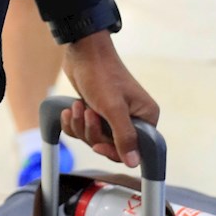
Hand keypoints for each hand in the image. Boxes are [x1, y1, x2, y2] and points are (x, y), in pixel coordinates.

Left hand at [60, 32, 159, 169]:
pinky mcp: (97, 113)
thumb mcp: (114, 108)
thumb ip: (124, 137)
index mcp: (145, 118)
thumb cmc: (101, 74)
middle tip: (87, 113)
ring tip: (77, 106)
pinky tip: (69, 109)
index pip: (134, 151)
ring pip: (94, 139)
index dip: (113, 151)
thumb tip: (135, 163)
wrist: (82, 52)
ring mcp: (113, 117)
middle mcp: (133, 119)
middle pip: (110, 146)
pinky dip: (73, 123)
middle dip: (92, 133)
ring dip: (80, 125)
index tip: (98, 145)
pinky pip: (83, 131)